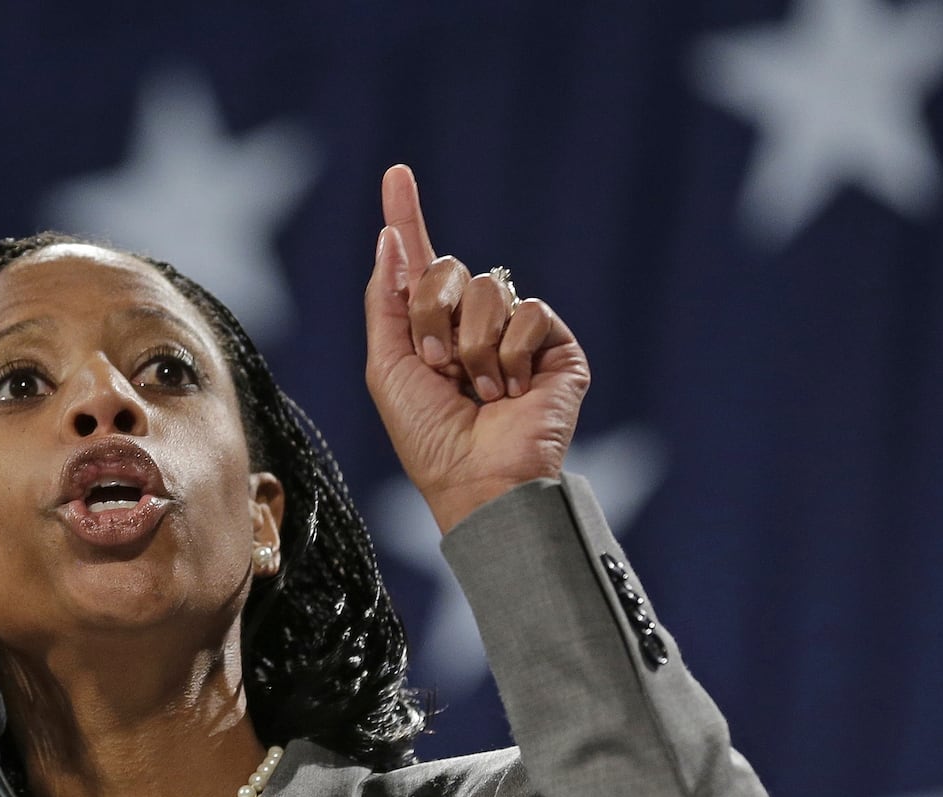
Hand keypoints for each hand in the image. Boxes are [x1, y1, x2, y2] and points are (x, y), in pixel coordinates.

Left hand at [363, 164, 589, 532]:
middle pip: (450, 268)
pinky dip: (510, 353)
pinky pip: (530, 312)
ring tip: (479, 390)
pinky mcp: (556, 346)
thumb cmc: (428, 436)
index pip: (421, 260)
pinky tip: (512, 391)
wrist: (477, 478)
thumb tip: (391, 237)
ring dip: (473, 344)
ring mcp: (517, 332)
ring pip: (491, 288)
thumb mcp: (387, 366)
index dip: (408, 215)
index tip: (396, 172)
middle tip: (438, 367)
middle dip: (432, 315)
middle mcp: (474, 322)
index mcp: (431, 326)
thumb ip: (387, 300)